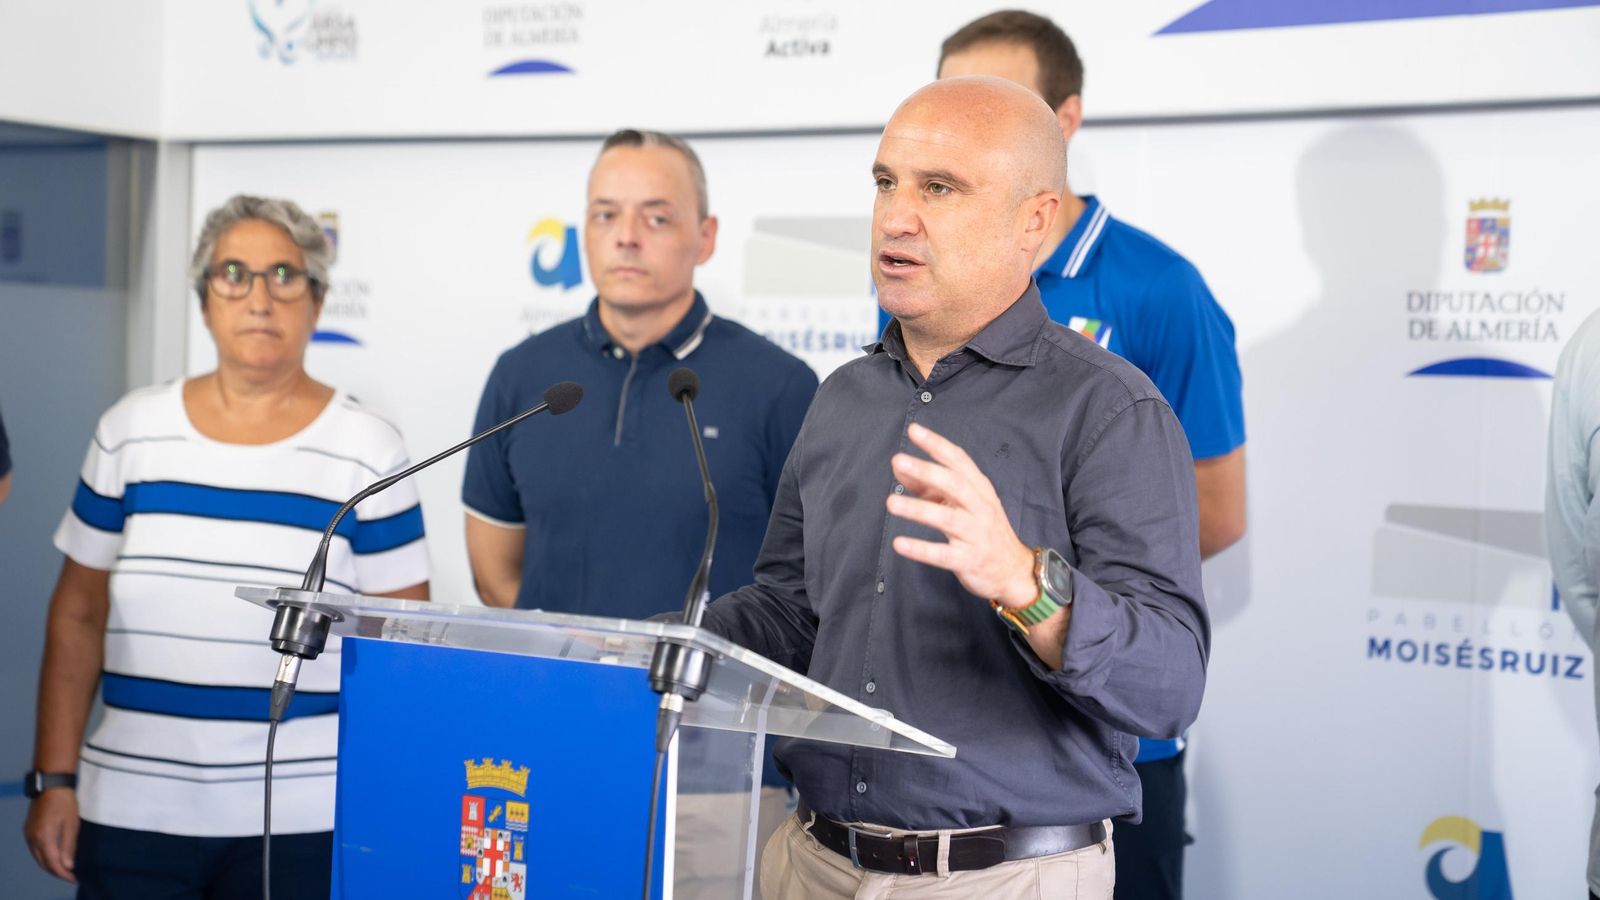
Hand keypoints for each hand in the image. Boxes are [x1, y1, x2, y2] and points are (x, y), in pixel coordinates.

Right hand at [24, 788, 79, 882]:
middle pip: (44, 863)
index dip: (64, 874)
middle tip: (71, 876)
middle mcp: (32, 839)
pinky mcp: (29, 830)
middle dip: (57, 872)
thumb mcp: (72, 824)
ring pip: (38, 857)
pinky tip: (56, 856)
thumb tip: (68, 866)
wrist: (51, 784)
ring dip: (51, 865)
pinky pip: (36, 849)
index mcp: (44, 838)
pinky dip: (45, 856)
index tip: (75, 878)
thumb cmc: (65, 802)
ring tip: (66, 868)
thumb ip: (69, 846)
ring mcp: (29, 834)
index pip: (53, 863)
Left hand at [886, 423, 1035, 605]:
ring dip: (918, 509)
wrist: (1013, 570)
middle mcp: (980, 507)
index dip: (937, 444)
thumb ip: (929, 486)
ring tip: (891, 502)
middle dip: (926, 470)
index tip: (914, 431)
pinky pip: (942, 554)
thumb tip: (899, 467)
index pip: (959, 460)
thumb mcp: (961, 504)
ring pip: (947, 518)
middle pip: (954, 484)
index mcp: (979, 489)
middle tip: (899, 460)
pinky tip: (899, 543)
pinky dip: (921, 549)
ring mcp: (975, 534)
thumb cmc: (982, 530)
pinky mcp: (968, 560)